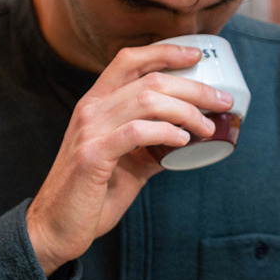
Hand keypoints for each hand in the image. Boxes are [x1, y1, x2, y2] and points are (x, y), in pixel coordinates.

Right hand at [26, 43, 234, 274]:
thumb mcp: (128, 161)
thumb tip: (189, 137)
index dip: (165, 52)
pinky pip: (136, 132)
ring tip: (208, 127)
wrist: (56, 228)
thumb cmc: (92, 194)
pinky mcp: (92, 155)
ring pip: (147, 100)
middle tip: (222, 101)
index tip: (196, 56)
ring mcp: (90, 130)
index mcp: (97, 104)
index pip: (130, 61)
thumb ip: (153, 144)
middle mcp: (91, 110)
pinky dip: (165, 132)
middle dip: (194, 88)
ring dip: (187, 111)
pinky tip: (183, 141)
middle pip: (150, 79)